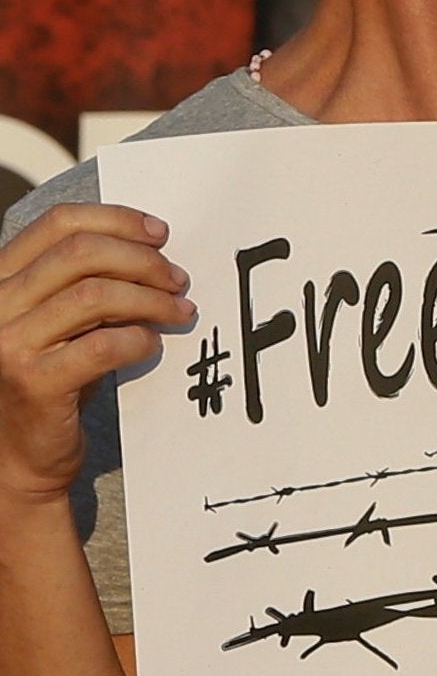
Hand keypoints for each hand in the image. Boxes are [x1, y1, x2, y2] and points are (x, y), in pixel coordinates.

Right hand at [0, 205, 190, 501]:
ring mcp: (8, 343)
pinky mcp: (34, 382)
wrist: (20, 455)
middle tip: (179, 278)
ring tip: (180, 310)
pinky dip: (140, 339)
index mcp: (0, 279)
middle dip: (142, 259)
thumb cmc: (52, 379)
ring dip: (151, 299)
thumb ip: (87, 282)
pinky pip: (104, 345)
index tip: (161, 234)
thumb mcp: (60, 320)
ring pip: (96, 294)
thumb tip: (156, 250)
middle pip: (81, 252)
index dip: (117, 220)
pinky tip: (153, 345)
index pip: (58, 224)